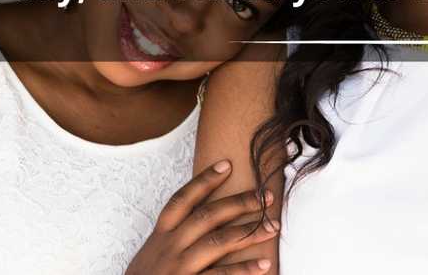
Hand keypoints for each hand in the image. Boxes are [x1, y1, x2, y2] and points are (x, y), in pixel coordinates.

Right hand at [126, 160, 278, 274]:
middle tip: (267, 196)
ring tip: (274, 226)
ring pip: (218, 242)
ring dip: (250, 232)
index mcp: (160, 237)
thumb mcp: (153, 254)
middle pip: (207, 216)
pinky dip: (244, 270)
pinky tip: (264, 264)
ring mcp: (179, 268)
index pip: (182, 200)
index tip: (227, 164)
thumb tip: (205, 219)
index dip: (203, 180)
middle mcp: (169, 248)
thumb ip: (174, 237)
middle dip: (239, 203)